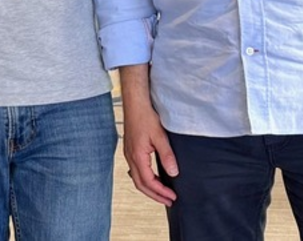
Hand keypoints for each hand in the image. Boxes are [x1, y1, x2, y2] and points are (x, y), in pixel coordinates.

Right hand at [118, 64, 177, 205]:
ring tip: (162, 192)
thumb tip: (173, 172)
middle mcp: (130, 157)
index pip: (149, 181)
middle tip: (168, 201)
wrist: (134, 102)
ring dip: (149, 188)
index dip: (160, 192)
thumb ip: (167, 155)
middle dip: (154, 195)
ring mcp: (129, 153)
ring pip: (137, 178)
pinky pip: (136, 170)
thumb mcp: (159, 136)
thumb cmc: (144, 116)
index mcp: (137, 156)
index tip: (171, 197)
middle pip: (140, 184)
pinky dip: (145, 178)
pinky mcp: (130, 149)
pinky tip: (153, 177)